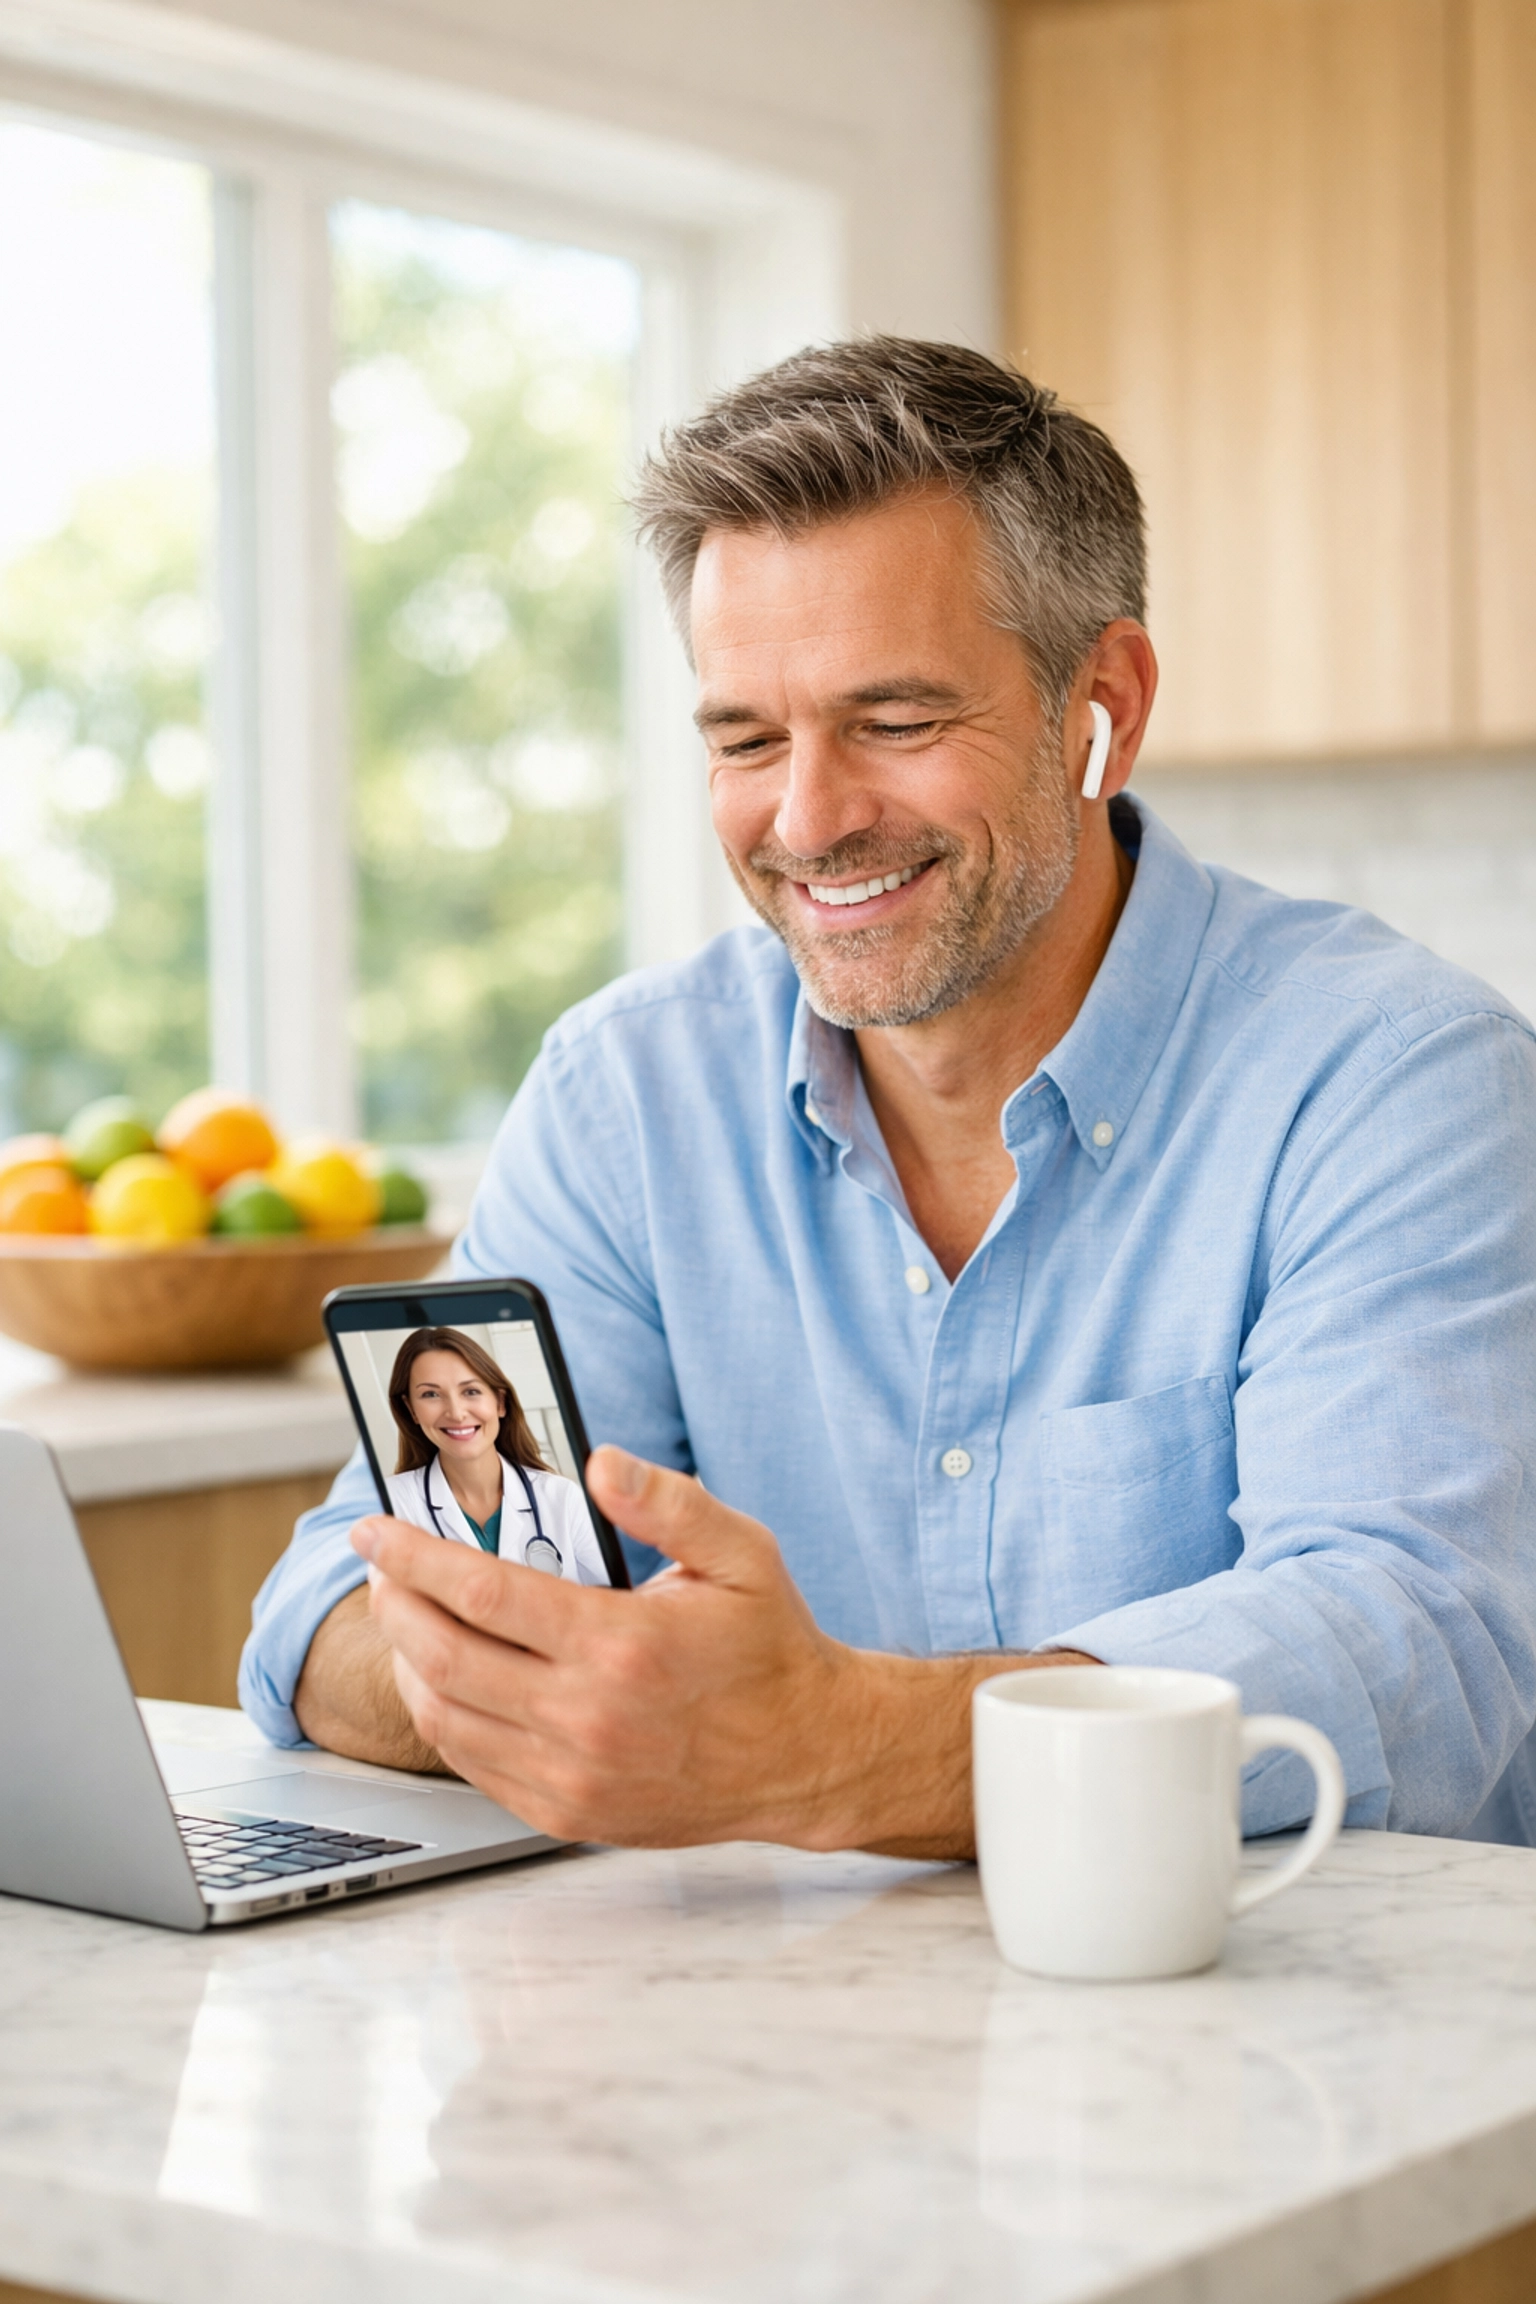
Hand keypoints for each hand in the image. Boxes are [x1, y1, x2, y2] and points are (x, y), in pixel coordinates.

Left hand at [352, 1446, 1096, 1854]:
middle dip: (394, 1604)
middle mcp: (587, 1717)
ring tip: (404, 1617)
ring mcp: (573, 1775)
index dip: (414, 1557)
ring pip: (444, 1717)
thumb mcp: (742, 1553)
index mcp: (622, 1645)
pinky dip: (440, 1717)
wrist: (804, 1756)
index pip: (482, 1594)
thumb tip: (603, 1462)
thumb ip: (669, 1502)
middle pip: (443, 1656)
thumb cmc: (770, 1649)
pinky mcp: (568, 1812)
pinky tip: (444, 1679)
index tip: (376, 1529)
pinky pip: (472, 1765)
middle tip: (381, 1568)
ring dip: (406, 1660)